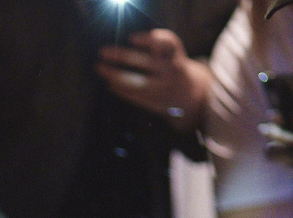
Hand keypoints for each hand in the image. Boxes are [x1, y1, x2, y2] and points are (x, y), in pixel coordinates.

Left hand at [96, 30, 210, 129]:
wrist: (191, 96)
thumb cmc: (175, 68)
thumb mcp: (173, 54)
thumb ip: (160, 47)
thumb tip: (131, 42)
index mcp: (176, 58)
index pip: (166, 44)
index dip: (149, 40)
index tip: (131, 38)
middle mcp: (171, 73)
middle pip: (146, 63)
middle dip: (122, 56)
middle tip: (103, 51)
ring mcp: (163, 89)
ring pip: (137, 83)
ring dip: (115, 76)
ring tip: (101, 68)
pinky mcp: (156, 103)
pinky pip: (135, 97)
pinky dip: (121, 91)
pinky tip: (110, 84)